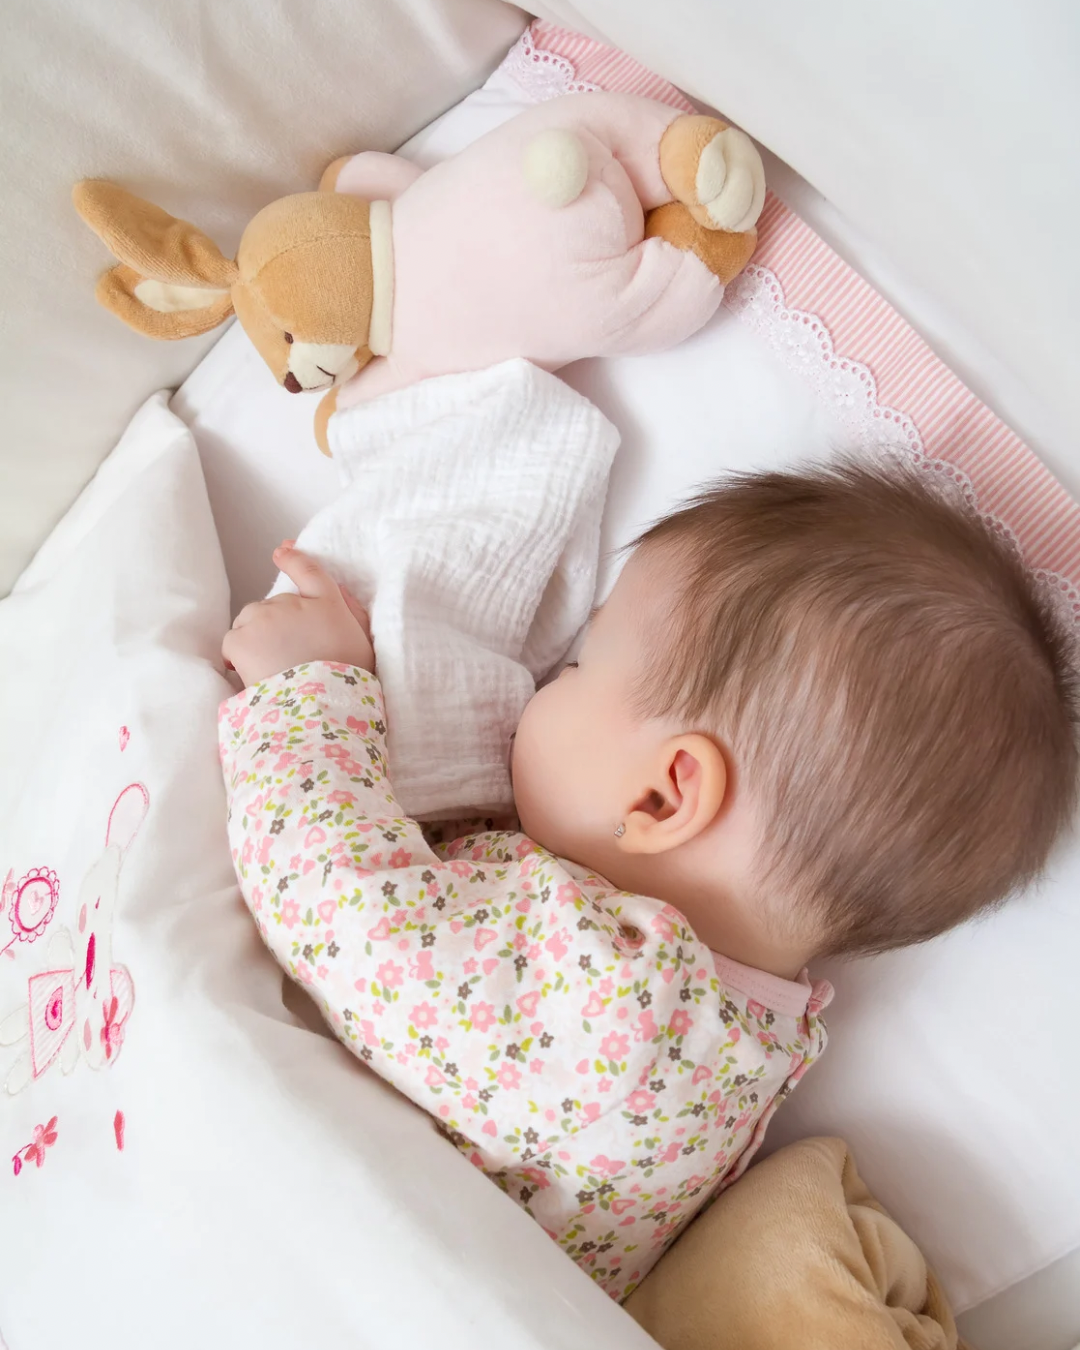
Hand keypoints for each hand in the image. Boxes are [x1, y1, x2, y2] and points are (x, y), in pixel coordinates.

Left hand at [222, 543, 374, 686]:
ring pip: (250, 620)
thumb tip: (337, 591)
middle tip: (288, 656)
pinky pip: (232, 642)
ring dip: (255, 638)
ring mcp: (265, 618)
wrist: (319, 708)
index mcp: (327, 604)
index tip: (281, 551)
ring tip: (271, 667)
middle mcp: (293, 603)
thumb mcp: (365, 644)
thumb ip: (353, 613)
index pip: (309, 571)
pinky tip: (251, 672)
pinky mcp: (241, 639)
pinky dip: (237, 656)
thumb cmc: (347, 682)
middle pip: (275, 604)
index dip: (293, 558)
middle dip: (276, 625)